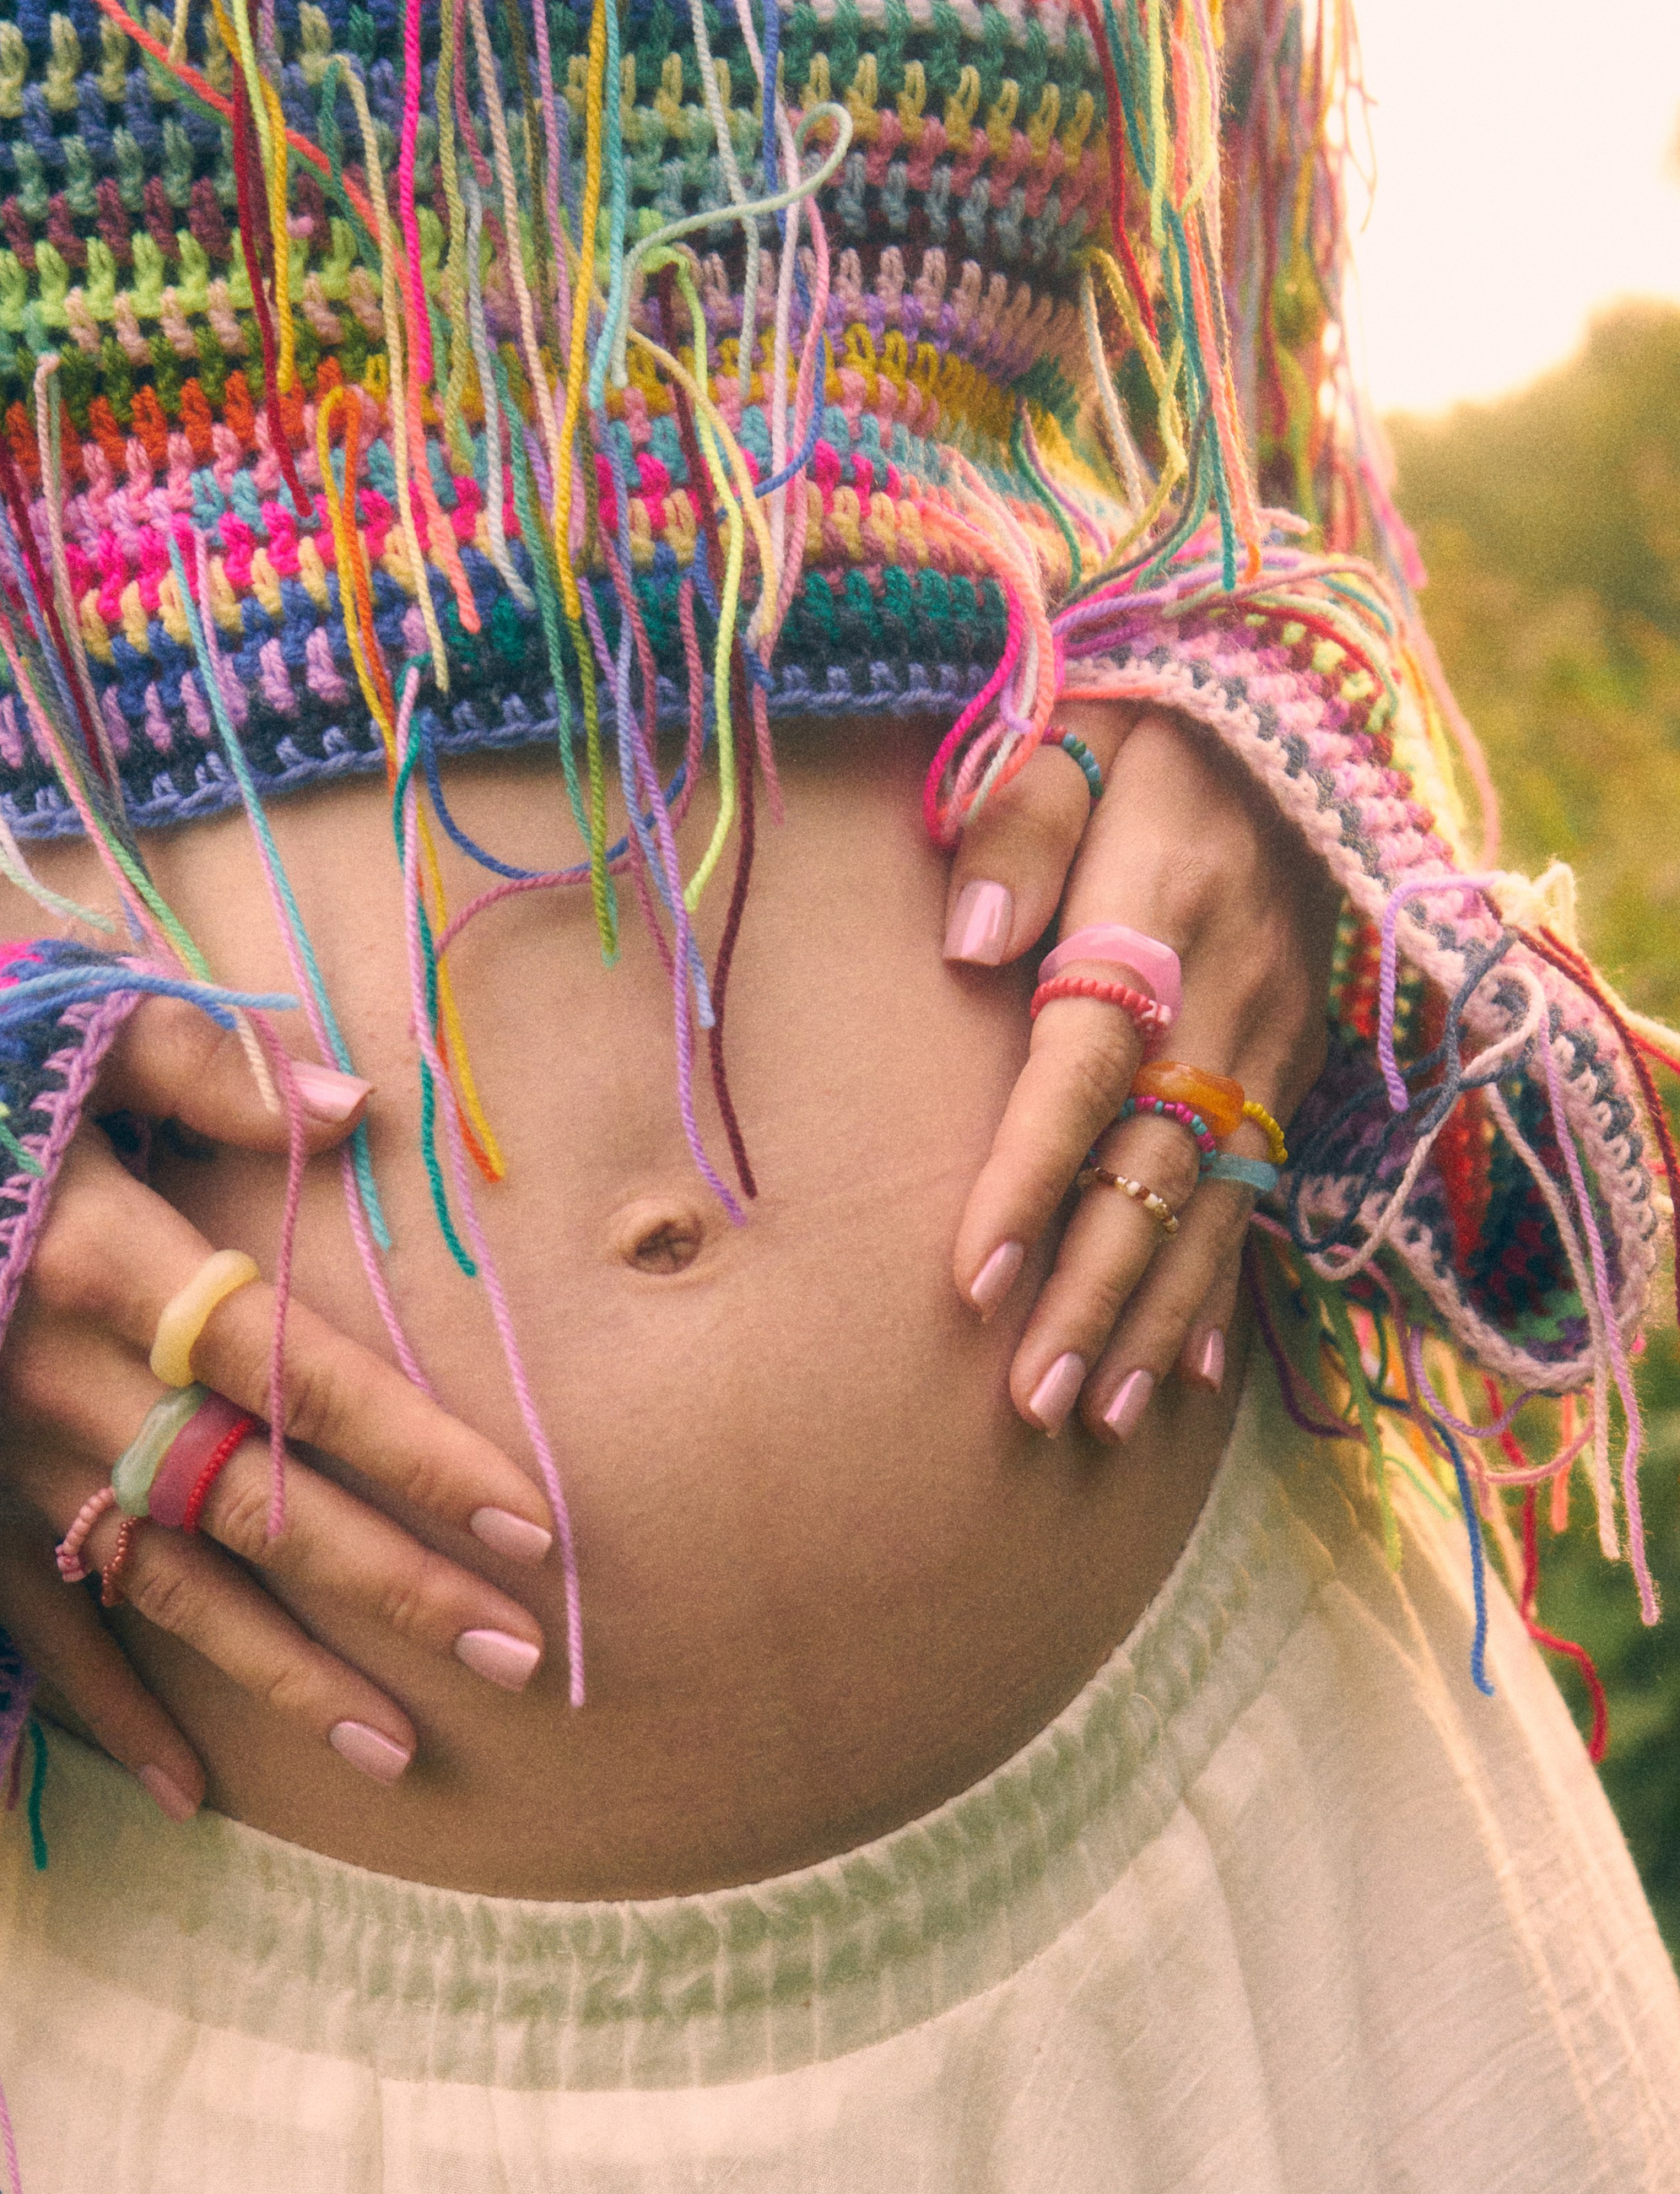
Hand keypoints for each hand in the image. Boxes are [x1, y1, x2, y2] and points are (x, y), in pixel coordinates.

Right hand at [0, 1001, 558, 1816]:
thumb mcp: (47, 1029)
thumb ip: (201, 1065)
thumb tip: (353, 1107)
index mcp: (105, 1261)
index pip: (299, 1376)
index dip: (418, 1455)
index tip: (530, 1524)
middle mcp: (61, 1386)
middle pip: (260, 1507)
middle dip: (395, 1588)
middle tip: (521, 1659)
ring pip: (169, 1591)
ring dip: (286, 1675)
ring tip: (401, 1748)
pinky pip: (34, 1633)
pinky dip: (110, 1715)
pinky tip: (194, 1789)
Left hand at [942, 706, 1338, 1438]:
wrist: (1289, 711)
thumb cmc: (1143, 732)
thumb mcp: (1072, 732)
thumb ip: (1015, 824)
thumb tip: (966, 940)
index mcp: (1162, 912)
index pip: (1084, 1070)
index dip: (1031, 1177)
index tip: (974, 1281)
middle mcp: (1230, 995)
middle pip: (1151, 1171)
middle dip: (1093, 1294)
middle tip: (1035, 1401)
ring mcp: (1274, 1042)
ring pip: (1211, 1206)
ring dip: (1153, 1316)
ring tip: (1098, 1416)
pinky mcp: (1294, 1065)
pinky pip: (1258, 1195)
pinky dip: (1220, 1289)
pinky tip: (1184, 1374)